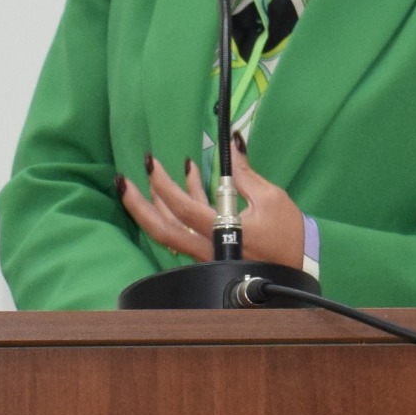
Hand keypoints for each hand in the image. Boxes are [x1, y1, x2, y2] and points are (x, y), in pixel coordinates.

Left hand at [121, 150, 305, 267]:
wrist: (294, 271)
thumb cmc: (286, 236)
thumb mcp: (271, 199)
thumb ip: (246, 173)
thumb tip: (232, 143)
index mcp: (222, 232)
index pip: (183, 209)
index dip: (164, 185)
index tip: (151, 163)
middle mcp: (206, 247)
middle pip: (161, 230)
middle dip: (137, 205)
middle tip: (122, 181)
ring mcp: (203, 253)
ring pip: (169, 232)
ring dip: (155, 204)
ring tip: (153, 175)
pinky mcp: (206, 253)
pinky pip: (184, 231)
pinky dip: (180, 207)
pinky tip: (187, 179)